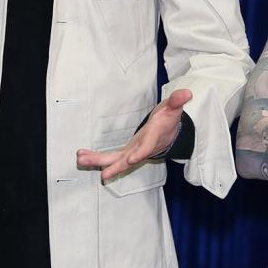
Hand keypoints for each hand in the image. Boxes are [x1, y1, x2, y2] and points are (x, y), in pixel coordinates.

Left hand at [75, 89, 192, 180]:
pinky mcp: (125, 153)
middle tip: (103, 174)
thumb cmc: (169, 120)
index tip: (130, 160)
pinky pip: (110, 158)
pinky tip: (81, 157)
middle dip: (115, 167)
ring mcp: (132, 152)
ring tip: (81, 160)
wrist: (168, 134)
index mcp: (154, 138)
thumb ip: (178, 101)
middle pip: (128, 160)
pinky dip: (96, 158)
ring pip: (115, 161)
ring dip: (98, 161)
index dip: (139, 154)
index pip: (147, 147)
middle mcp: (142, 149)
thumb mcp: (174, 108)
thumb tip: (186, 93)